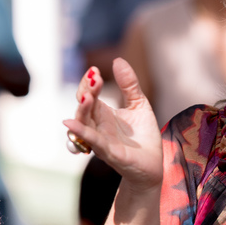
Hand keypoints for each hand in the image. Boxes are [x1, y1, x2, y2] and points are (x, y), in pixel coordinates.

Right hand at [63, 59, 162, 190]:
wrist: (154, 165)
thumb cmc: (143, 137)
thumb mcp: (139, 104)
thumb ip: (129, 84)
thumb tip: (118, 60)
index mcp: (102, 113)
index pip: (89, 94)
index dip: (90, 82)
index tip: (95, 70)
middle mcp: (96, 125)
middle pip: (84, 106)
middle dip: (86, 91)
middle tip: (94, 78)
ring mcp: (99, 139)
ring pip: (83, 122)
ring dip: (82, 109)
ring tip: (87, 95)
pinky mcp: (107, 152)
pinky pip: (91, 140)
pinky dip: (81, 132)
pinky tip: (71, 122)